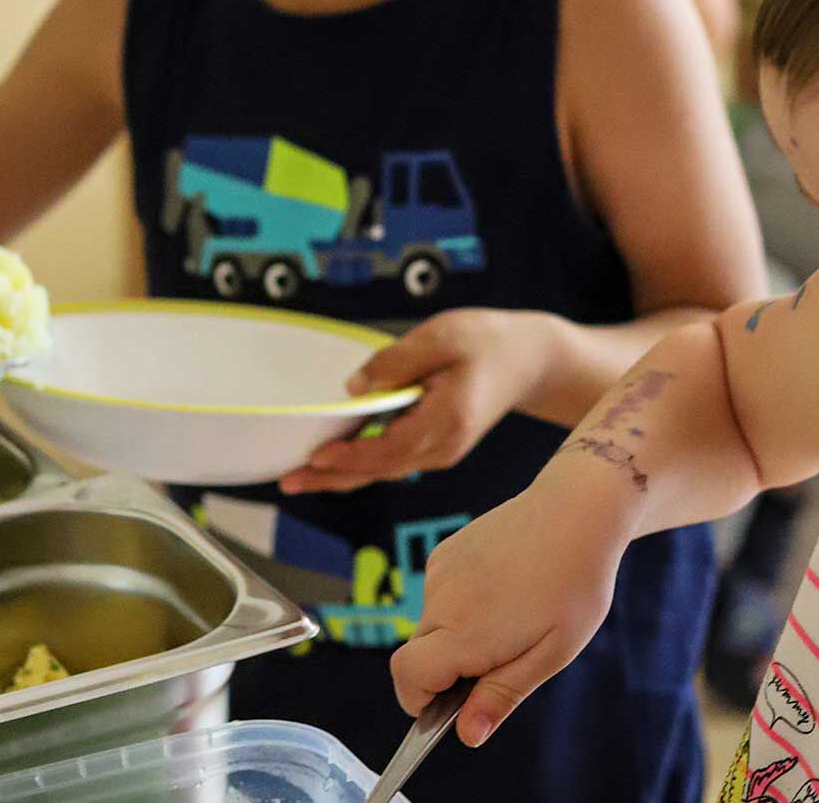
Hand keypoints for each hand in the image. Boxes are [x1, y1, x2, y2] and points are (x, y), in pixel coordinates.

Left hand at [278, 308, 563, 493]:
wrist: (530, 360)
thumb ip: (396, 361)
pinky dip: (362, 463)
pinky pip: (394, 460)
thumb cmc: (488, 342)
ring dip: (342, 474)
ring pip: (385, 470)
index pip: (391, 449)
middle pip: (380, 470)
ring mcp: (442, 451)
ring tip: (301, 477)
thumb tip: (355, 388)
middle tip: (288, 482)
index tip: (316, 456)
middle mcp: (444, 446)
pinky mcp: (438, 447)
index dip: (351, 456)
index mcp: (447, 421)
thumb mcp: (441, 335)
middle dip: (332, 477)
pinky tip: (334, 461)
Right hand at [390, 486, 624, 745]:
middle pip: (418, 654)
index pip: (407, 677)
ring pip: (431, 624)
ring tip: (513, 613)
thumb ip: (502, 695)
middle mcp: (442, 600)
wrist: (577, 510)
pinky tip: (503, 587)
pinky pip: (439, 594)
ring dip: (458, 633)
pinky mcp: (445, 550)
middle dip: (447, 669)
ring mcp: (440, 571)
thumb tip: (466, 735)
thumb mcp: (551, 653)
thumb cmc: (574, 585)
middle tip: (505, 655)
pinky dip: (461, 603)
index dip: (421, 700)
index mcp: (466, 632)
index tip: (453, 704)